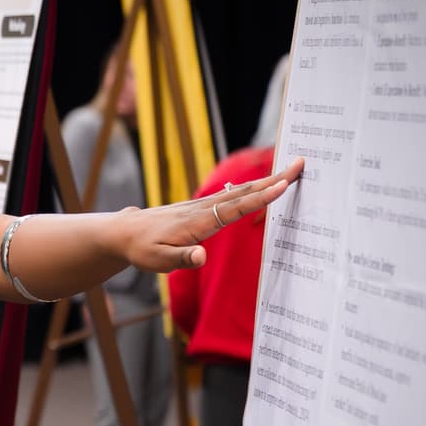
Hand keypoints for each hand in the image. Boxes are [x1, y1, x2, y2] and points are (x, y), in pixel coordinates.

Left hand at [112, 158, 303, 272]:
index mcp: (197, 222)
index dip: (259, 198)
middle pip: (244, 192)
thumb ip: (181, 259)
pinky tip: (263, 185)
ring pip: (240, 191)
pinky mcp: (202, 207)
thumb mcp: (158, 260)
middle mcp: (203, 208)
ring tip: (291, 171)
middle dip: (273, 179)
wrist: (124, 232)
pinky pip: (232, 195)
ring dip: (266, 180)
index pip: (234, 208)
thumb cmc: (142, 249)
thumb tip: (201, 257)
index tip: (282, 185)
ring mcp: (203, 205)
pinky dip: (252, 188)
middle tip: (301, 165)